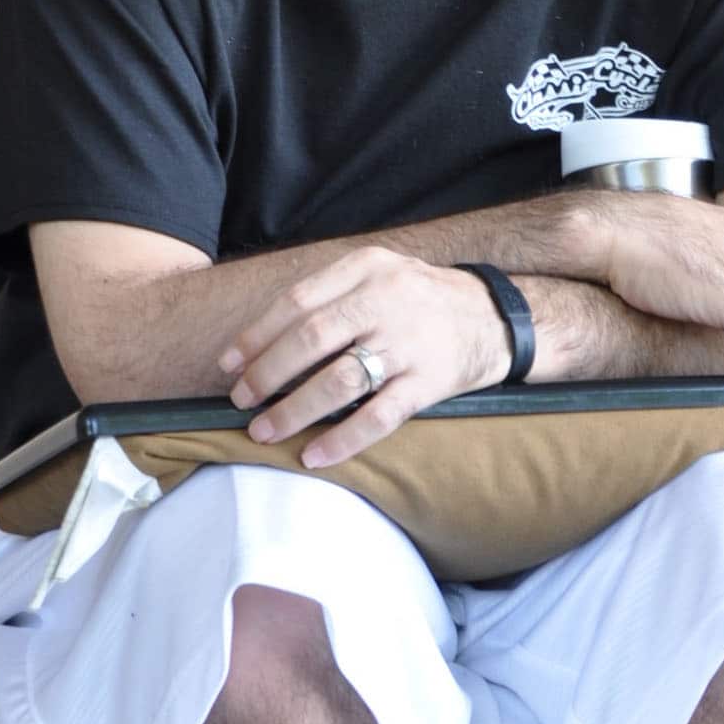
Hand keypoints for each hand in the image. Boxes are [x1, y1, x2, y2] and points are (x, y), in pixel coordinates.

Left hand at [217, 249, 511, 467]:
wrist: (496, 317)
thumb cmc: (421, 300)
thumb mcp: (380, 274)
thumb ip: (331, 294)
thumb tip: (263, 341)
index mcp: (367, 269)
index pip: (298, 302)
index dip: (256, 335)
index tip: (228, 364)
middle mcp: (386, 301)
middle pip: (311, 339)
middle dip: (266, 374)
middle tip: (241, 401)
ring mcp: (409, 344)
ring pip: (339, 381)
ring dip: (293, 410)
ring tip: (264, 431)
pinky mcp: (429, 383)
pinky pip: (378, 416)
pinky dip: (342, 439)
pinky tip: (314, 455)